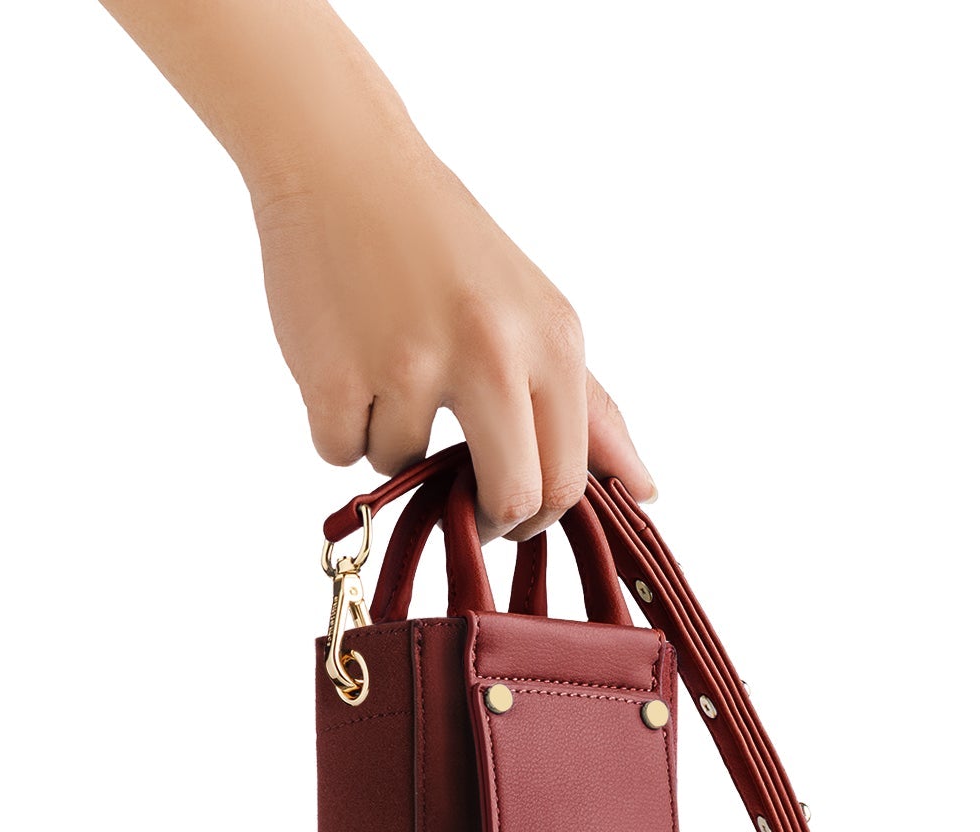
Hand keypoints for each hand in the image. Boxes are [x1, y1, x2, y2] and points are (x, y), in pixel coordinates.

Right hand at [252, 127, 655, 541]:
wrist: (343, 163)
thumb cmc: (447, 247)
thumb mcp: (539, 316)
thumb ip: (592, 412)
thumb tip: (643, 489)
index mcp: (552, 342)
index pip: (566, 481)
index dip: (535, 515)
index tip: (511, 511)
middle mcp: (492, 353)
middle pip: (506, 500)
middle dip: (483, 519)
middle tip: (459, 502)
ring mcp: (411, 366)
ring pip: (405, 471)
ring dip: (392, 442)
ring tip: (385, 368)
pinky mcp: (335, 376)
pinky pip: (341, 451)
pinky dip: (339, 424)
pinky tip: (345, 360)